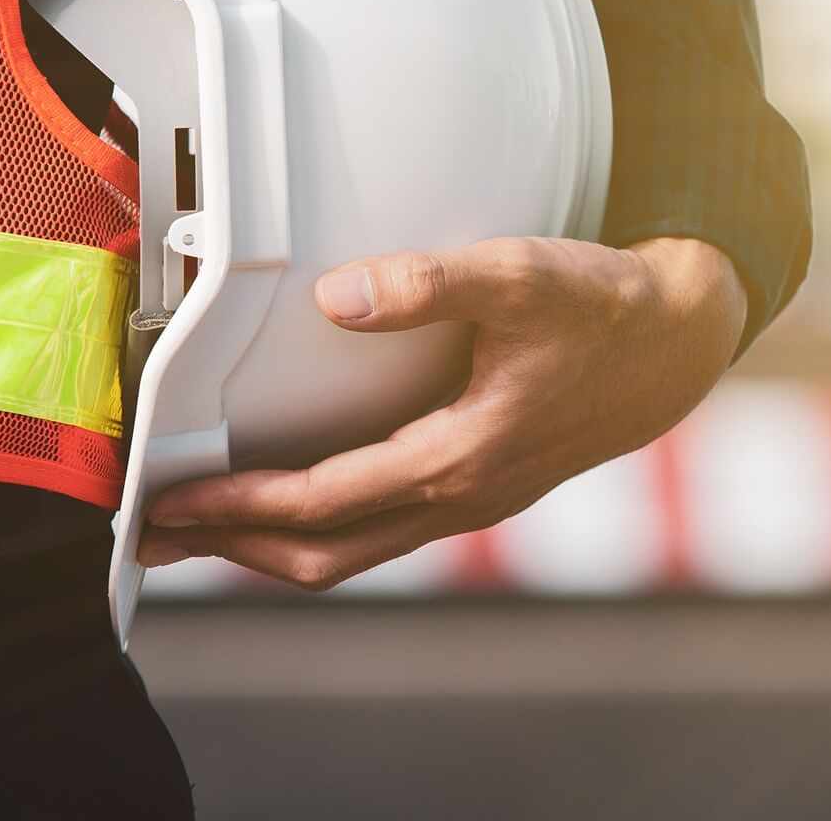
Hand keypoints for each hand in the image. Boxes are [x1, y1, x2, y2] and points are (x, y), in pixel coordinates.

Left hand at [136, 236, 747, 588]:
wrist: (677, 347)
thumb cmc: (604, 311)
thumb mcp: (522, 276)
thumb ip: (428, 283)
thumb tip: (335, 298)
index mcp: (463, 456)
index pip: (323, 501)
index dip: (238, 506)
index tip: (170, 498)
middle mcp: (462, 496)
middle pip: (325, 554)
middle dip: (233, 550)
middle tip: (153, 536)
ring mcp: (473, 501)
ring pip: (354, 551)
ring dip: (272, 548)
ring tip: (203, 530)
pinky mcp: (480, 487)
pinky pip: (381, 532)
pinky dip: (321, 531)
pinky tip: (293, 505)